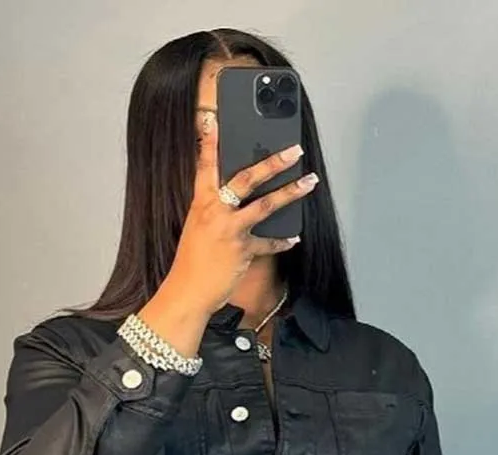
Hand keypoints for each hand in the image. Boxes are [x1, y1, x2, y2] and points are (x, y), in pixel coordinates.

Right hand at [166, 112, 318, 315]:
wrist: (188, 292)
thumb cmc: (190, 263)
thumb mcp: (197, 229)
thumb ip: (214, 211)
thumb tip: (233, 200)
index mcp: (201, 203)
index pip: (204, 166)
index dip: (208, 142)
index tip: (212, 120)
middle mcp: (216, 212)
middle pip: (246, 178)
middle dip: (272, 162)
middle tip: (293, 150)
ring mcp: (230, 230)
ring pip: (266, 205)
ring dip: (291, 192)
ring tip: (309, 182)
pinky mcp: (243, 250)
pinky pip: (268, 243)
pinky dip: (282, 241)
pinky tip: (293, 238)